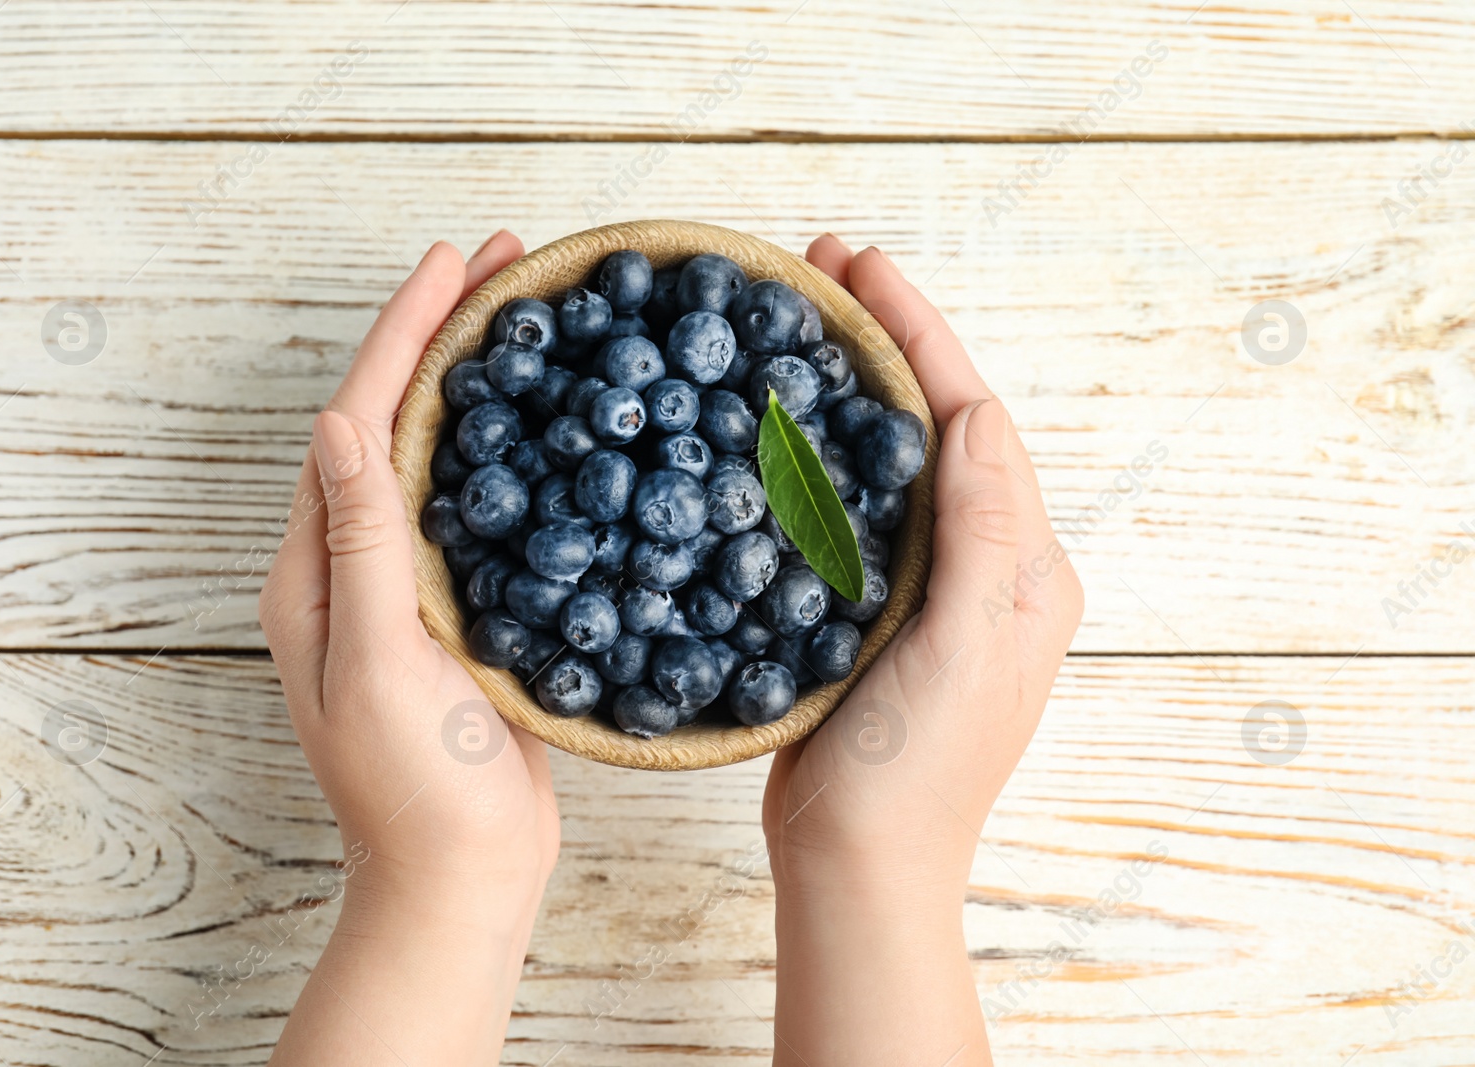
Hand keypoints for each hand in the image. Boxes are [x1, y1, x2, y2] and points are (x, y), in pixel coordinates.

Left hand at [259, 233, 559, 1064]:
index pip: (357, 422)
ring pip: (438, 456)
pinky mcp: (458, 612)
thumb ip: (364, 543)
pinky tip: (552, 426)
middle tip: (506, 263)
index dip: (404, 335)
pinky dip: (510, 451)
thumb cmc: (421, 787)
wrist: (463, 877)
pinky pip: (475, 507)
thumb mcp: (383, 661)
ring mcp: (407, 589)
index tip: (454, 264)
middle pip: (395, 422)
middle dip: (442, 336)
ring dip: (477, 381)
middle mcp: (355, 568)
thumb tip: (341, 419)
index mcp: (320, 572)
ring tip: (528, 317)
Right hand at [762, 236, 1083, 1064]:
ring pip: (892, 457)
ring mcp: (929, 587)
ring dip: (851, 384)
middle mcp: (986, 564)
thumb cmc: (916, 772)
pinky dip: (820, 452)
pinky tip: (777, 426)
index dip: (917, 333)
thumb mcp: (967, 645)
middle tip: (820, 268)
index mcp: (1024, 564)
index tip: (859, 264)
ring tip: (799, 322)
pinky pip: (854, 506)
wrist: (860, 865)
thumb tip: (977, 414)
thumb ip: (985, 529)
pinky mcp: (874, 610)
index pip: (972, 417)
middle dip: (884, 339)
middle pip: (935, 421)